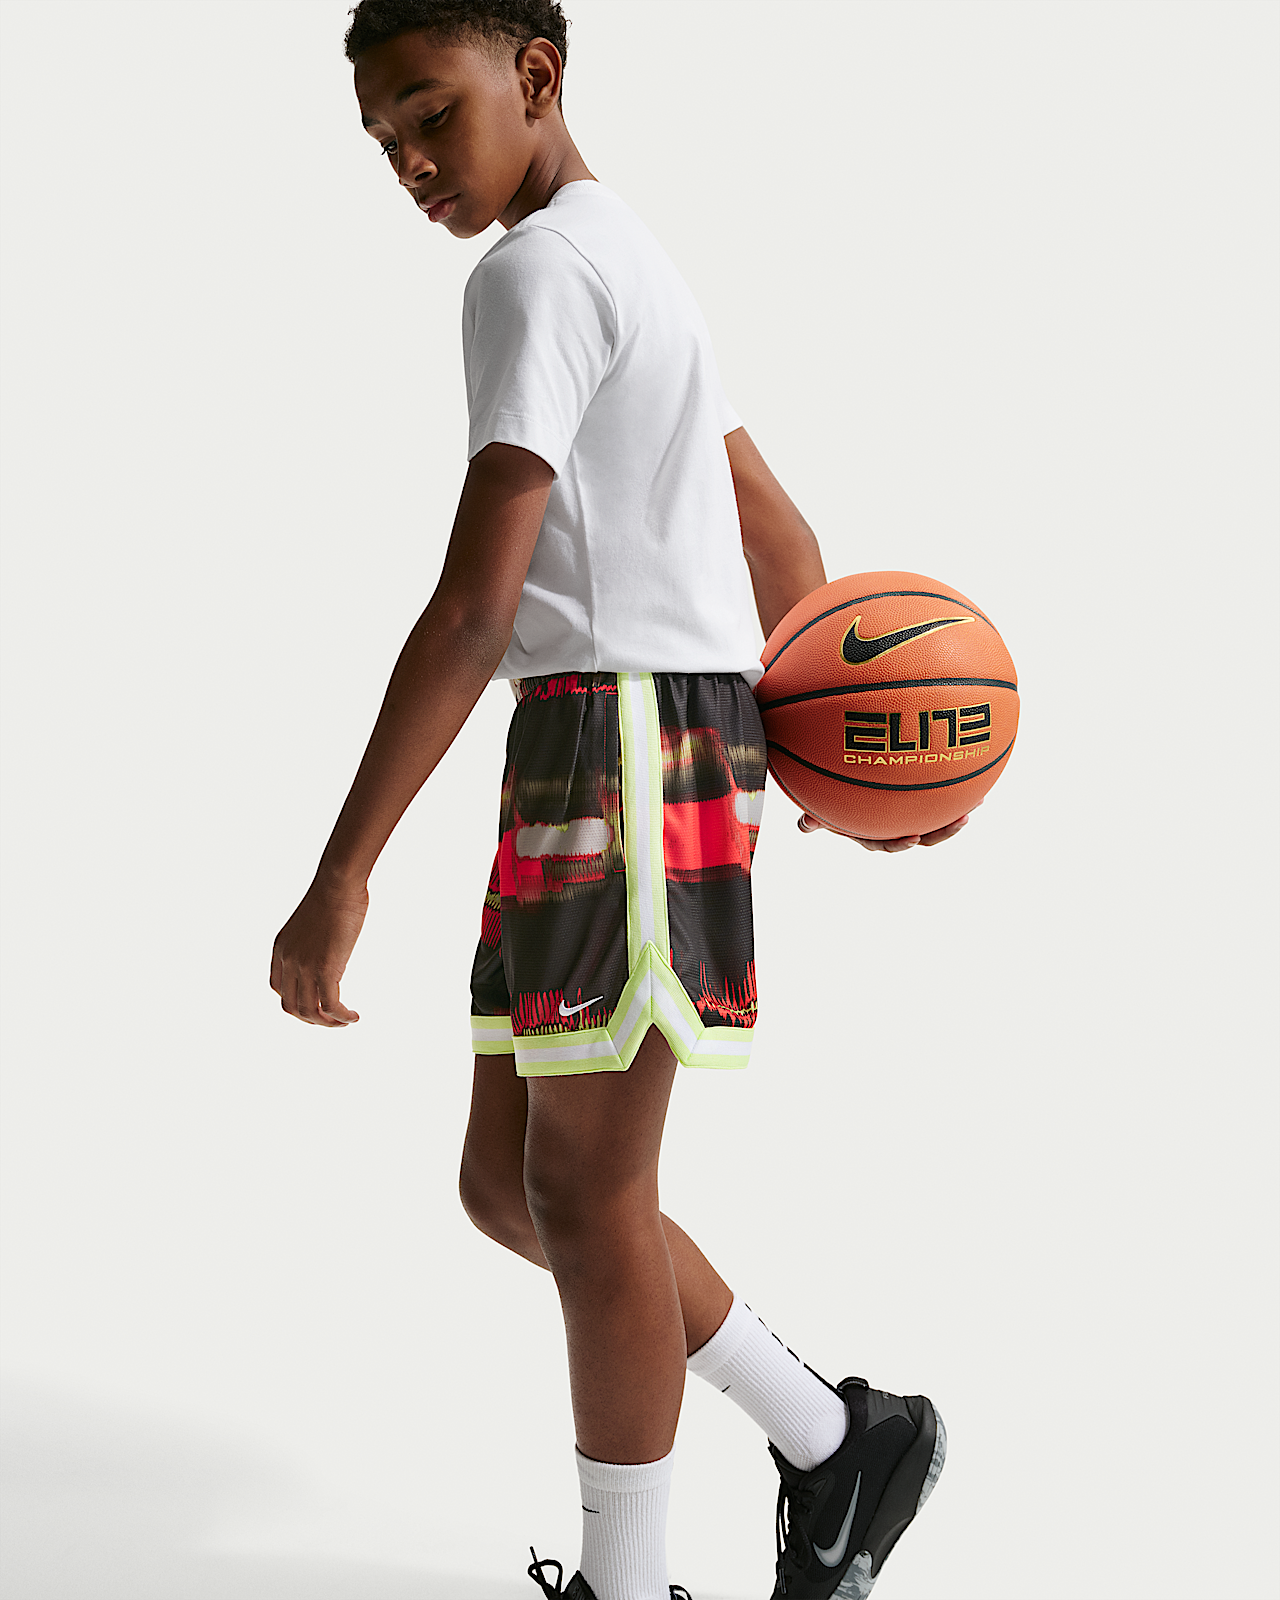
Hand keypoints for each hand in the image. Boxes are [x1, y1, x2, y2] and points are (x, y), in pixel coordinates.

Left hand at [270, 870, 368, 1025]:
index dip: (297, 1002)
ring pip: (309, 1011)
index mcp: (281, 949)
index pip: (279, 988)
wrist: (337, 883)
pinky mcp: (325, 969)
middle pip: (291, 1006)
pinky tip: (353, 1017)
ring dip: (327, 1023)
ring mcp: (304, 966)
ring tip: (344, 1022)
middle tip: (331, 1020)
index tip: (317, 1004)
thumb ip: (312, 941)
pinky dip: (341, 1017)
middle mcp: (288, 961)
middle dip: (311, 1019)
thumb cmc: (333, 894)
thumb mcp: (312, 922)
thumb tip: (328, 950)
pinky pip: (330, 1005)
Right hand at [797, 799, 980, 852]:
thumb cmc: (832, 799)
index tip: (911, 838)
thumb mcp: (821, 808)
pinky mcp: (921, 803)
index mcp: (873, 834)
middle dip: (942, 831)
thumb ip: (814, 818)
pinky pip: (939, 800)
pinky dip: (955, 794)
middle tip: (959, 821)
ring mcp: (910, 816)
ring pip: (936, 822)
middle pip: (921, 836)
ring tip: (974, 805)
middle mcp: (894, 828)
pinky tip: (972, 783)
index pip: (886, 844)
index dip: (899, 844)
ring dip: (955, 817)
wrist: (846, 785)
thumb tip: (804, 825)